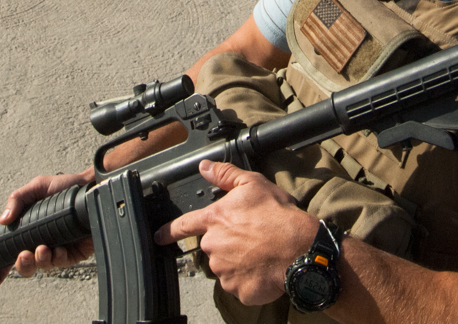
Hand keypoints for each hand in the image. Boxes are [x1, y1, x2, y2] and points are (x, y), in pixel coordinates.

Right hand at [0, 171, 96, 287]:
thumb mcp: (37, 187)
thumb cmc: (65, 187)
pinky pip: (60, 262)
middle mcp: (40, 241)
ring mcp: (56, 249)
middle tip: (23, 255)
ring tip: (41, 249)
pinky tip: (58, 249)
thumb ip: (17, 199)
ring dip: (38, 261)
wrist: (91, 188)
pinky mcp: (72, 253)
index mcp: (28, 230)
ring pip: (41, 266)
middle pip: (24, 265)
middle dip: (21, 265)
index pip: (10, 251)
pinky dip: (57, 258)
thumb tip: (3, 220)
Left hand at [154, 160, 317, 305]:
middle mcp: (214, 246)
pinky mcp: (237, 289)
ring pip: (225, 267)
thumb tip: (205, 166)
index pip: (183, 226)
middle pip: (213, 247)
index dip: (168, 232)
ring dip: (238, 261)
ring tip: (260, 252)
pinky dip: (248, 279)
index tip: (158, 237)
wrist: (298, 250)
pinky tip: (263, 267)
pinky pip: (239, 285)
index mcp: (215, 220)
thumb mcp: (253, 184)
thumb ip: (225, 175)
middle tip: (250, 238)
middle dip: (227, 243)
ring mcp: (224, 271)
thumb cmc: (278, 216)